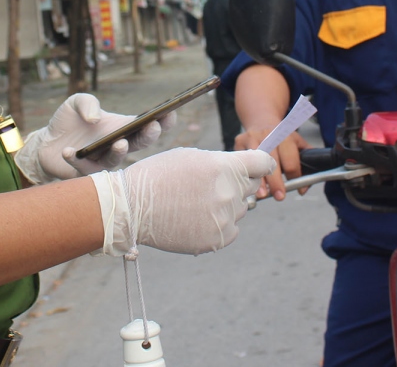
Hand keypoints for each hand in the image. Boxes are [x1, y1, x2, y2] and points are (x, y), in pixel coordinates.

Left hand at [14, 93, 174, 184]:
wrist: (46, 142)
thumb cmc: (68, 120)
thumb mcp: (76, 102)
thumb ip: (87, 102)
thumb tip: (96, 119)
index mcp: (121, 127)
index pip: (146, 125)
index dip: (162, 121)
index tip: (171, 112)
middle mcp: (117, 146)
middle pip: (140, 144)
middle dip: (149, 136)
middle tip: (153, 126)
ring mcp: (102, 161)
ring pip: (116, 161)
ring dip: (119, 152)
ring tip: (119, 142)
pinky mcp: (85, 173)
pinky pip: (84, 169)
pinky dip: (76, 159)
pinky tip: (69, 151)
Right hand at [89, 148, 275, 255]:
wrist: (133, 207)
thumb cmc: (159, 175)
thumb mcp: (192, 156)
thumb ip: (222, 163)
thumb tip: (242, 170)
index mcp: (225, 167)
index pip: (263, 163)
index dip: (261, 163)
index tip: (257, 167)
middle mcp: (229, 192)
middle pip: (251, 186)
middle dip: (238, 183)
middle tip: (211, 185)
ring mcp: (224, 218)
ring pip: (240, 208)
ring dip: (227, 204)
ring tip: (197, 202)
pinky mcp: (217, 239)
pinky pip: (232, 229)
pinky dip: (221, 224)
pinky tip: (198, 218)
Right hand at [234, 127, 307, 200]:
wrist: (261, 121)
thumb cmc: (281, 138)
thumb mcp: (297, 143)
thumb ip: (306, 162)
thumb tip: (304, 188)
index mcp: (286, 137)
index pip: (291, 161)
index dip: (295, 176)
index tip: (297, 189)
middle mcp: (269, 136)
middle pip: (273, 162)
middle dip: (277, 181)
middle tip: (279, 196)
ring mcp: (253, 138)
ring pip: (255, 162)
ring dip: (259, 180)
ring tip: (262, 194)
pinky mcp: (240, 141)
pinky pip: (242, 161)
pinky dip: (245, 174)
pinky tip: (247, 184)